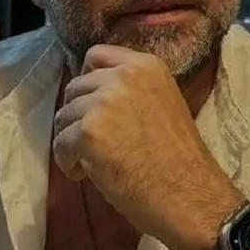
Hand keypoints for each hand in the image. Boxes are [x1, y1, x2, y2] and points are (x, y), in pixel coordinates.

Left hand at [53, 45, 243, 249]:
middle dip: (78, 115)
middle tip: (94, 142)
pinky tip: (85, 174)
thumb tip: (95, 93)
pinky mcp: (88, 132)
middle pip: (75, 87)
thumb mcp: (162, 103)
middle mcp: (123, 76)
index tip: (92, 103)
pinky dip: (67, 163)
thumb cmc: (179, 158)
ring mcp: (104, 102)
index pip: (96, 55)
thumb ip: (132, 90)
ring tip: (91, 162)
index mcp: (145, 66)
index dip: (87, 80)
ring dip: (71, 140)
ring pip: (64, 116)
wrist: (189, 194)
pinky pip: (60, 144)